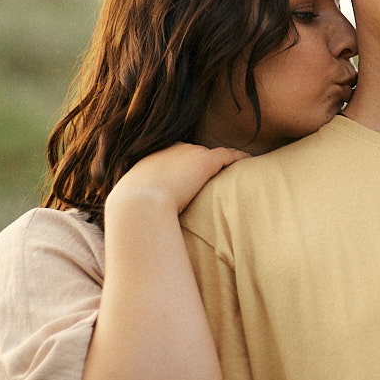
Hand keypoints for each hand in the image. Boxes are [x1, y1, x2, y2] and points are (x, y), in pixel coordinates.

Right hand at [107, 142, 247, 217]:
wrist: (139, 204)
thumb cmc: (132, 211)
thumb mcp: (131, 206)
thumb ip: (138, 209)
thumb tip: (136, 227)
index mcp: (153, 160)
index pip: (172, 158)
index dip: (182, 167)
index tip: (189, 176)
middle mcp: (171, 152)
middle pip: (192, 154)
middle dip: (200, 164)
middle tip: (212, 175)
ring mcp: (189, 153)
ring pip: (210, 155)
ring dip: (220, 162)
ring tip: (235, 168)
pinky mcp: (204, 160)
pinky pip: (227, 155)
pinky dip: (238, 157)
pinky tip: (249, 159)